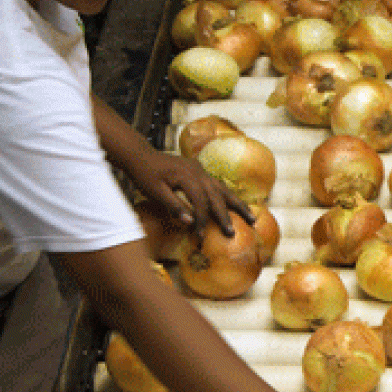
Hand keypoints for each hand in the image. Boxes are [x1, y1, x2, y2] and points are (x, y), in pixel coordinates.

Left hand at [124, 147, 253, 235]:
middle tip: (232, 233)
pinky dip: (227, 196)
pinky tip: (234, 204)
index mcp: (187, 177)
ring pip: (223, 189)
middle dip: (226, 216)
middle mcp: (198, 172)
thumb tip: (190, 223)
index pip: (200, 202)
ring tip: (251, 217)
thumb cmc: (144, 174)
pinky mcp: (199, 171)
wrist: (140, 155)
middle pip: (217, 196)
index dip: (202, 220)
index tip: (200, 237)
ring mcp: (200, 170)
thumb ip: (173, 206)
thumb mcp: (154, 192)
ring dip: (237, 204)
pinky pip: (217, 185)